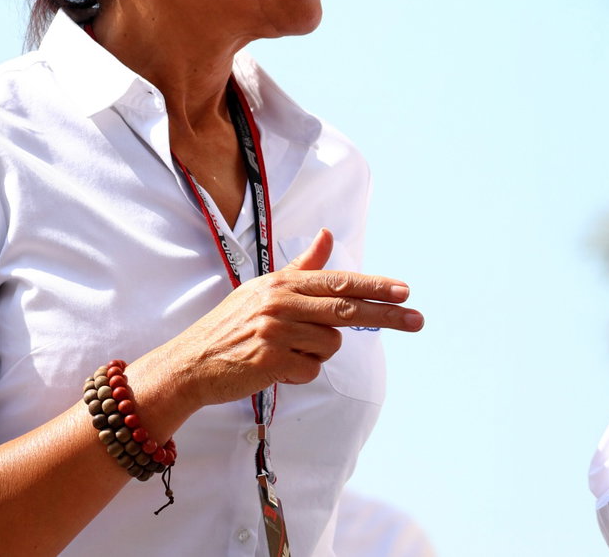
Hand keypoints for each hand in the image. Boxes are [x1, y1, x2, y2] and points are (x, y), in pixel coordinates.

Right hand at [137, 228, 422, 414]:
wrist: (190, 363)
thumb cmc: (232, 325)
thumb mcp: (264, 288)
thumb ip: (302, 266)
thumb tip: (327, 234)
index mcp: (282, 282)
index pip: (339, 282)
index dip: (375, 286)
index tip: (405, 291)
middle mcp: (280, 302)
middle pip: (347, 311)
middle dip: (387, 316)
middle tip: (418, 320)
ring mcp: (275, 331)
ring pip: (329, 346)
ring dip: (315, 354)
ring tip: (285, 351)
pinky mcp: (270, 360)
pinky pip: (310, 370)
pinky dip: (299, 373)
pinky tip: (274, 368)